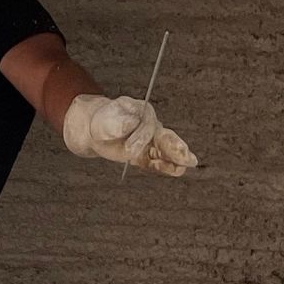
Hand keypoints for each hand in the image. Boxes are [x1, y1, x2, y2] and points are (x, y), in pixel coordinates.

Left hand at [62, 92, 197, 175]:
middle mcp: (150, 126)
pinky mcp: (145, 155)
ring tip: (188, 163)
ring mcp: (150, 141)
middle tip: (182, 154)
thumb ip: (118, 122)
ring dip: (177, 157)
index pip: (147, 124)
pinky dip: (167, 167)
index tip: (129, 150)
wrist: (96, 131)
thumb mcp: (106, 119)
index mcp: (142, 112)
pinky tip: (177, 170)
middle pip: (165, 136)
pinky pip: (157, 162)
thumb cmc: (102, 121)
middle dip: (174, 146)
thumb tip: (131, 123)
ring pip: (166, 149)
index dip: (140, 137)